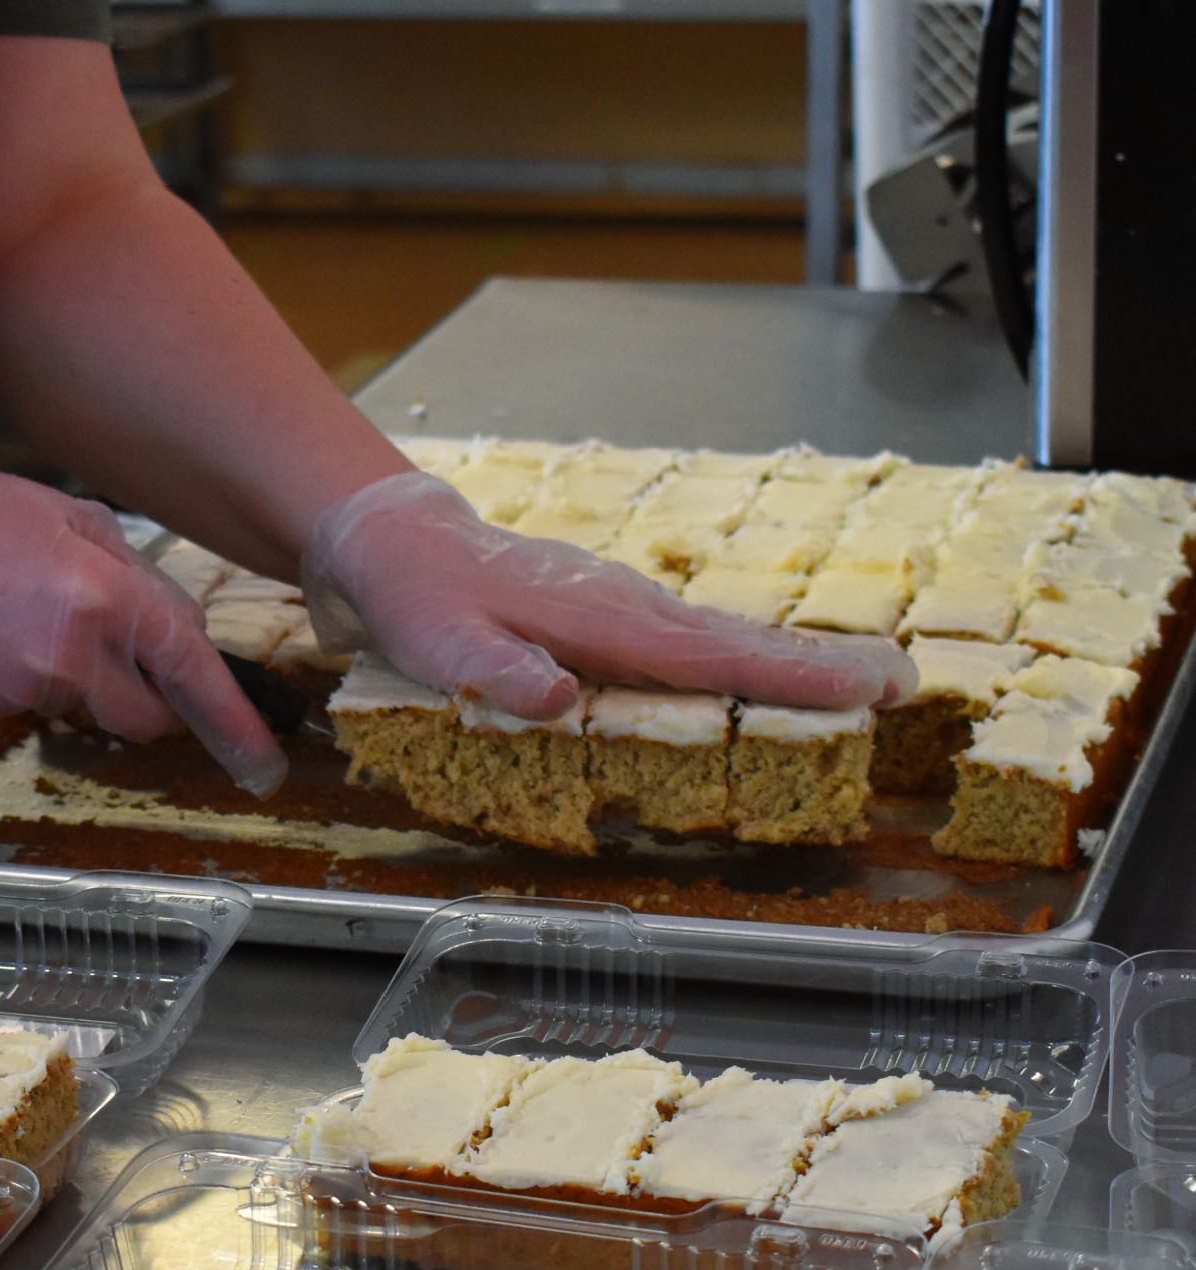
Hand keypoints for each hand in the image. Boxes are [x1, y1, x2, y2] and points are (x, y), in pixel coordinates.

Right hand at [0, 432, 287, 794]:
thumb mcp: (63, 514)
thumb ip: (129, 570)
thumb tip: (170, 621)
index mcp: (104, 596)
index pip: (192, 671)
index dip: (234, 721)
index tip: (261, 757)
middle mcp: (72, 654)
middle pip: (144, 716)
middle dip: (147, 700)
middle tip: (120, 659)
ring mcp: (25, 690)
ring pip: (83, 705)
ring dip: (75, 675)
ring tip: (22, 614)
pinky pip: (29, 702)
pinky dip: (22, 675)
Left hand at [303, 471, 917, 719]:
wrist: (396, 544)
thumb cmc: (417, 598)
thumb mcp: (436, 643)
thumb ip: (496, 672)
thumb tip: (558, 699)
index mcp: (595, 619)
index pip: (706, 653)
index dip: (784, 675)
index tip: (857, 690)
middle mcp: (621, 607)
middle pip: (734, 640)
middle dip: (816, 664)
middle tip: (898, 684)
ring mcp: (619, 607)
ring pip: (717, 637)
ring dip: (786, 660)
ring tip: (858, 683)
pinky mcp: (608, 614)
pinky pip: (687, 640)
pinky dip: (737, 656)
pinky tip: (760, 675)